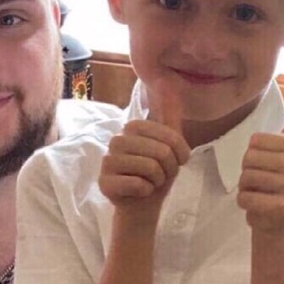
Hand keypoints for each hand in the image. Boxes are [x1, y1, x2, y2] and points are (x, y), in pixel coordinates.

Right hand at [99, 79, 189, 212]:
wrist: (143, 205)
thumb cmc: (157, 173)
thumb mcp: (170, 143)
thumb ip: (168, 113)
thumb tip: (165, 78)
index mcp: (132, 128)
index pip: (169, 135)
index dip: (179, 153)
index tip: (175, 161)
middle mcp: (116, 140)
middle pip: (160, 152)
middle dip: (168, 168)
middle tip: (160, 175)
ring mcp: (107, 161)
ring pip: (149, 167)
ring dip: (157, 180)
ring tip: (149, 182)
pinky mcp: (104, 182)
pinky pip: (137, 184)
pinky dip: (145, 191)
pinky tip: (138, 191)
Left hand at [237, 96, 283, 233]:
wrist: (277, 223)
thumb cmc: (278, 182)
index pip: (255, 142)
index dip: (252, 155)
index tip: (266, 166)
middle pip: (249, 159)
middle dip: (247, 173)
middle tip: (262, 183)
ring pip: (246, 178)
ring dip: (245, 188)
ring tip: (260, 194)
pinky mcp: (281, 208)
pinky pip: (245, 198)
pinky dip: (245, 203)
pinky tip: (258, 207)